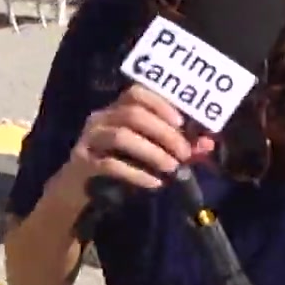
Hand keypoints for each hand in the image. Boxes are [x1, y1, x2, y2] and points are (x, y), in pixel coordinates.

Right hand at [43, 84, 212, 211]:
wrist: (76, 192)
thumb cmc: (117, 166)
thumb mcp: (147, 154)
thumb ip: (177, 147)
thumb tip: (208, 143)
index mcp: (115, 110)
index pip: (136, 92)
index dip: (161, 104)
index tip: (182, 123)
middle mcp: (100, 119)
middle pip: (133, 113)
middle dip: (164, 133)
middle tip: (184, 153)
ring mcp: (89, 140)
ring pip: (121, 136)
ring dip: (152, 152)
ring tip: (172, 168)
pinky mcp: (82, 164)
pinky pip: (110, 164)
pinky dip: (136, 173)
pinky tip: (154, 183)